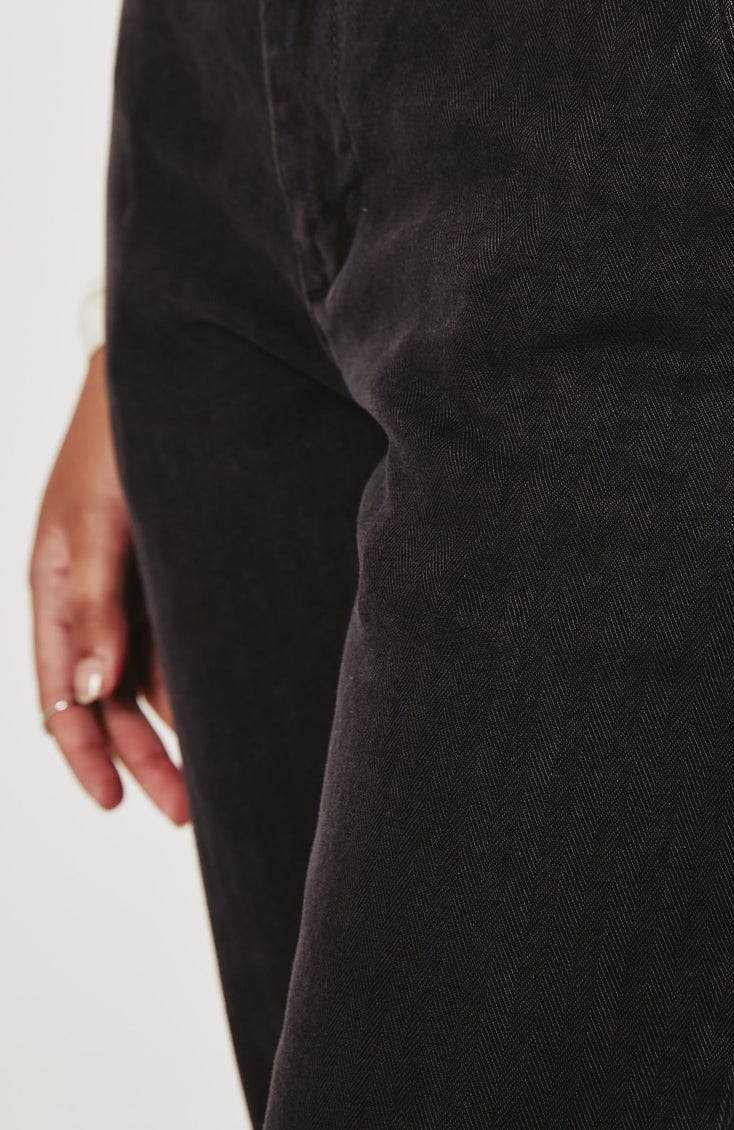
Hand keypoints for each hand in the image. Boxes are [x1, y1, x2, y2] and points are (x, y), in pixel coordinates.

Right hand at [29, 348, 187, 823]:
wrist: (165, 373)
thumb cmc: (117, 440)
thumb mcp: (99, 525)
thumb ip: (94, 607)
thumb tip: (85, 692)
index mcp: (54, 591)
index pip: (58, 698)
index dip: (84, 755)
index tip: (115, 803)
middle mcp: (91, 599)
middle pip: (108, 702)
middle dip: (143, 758)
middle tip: (188, 808)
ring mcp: (133, 586)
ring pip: (147, 678)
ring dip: (176, 726)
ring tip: (219, 773)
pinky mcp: (172, 568)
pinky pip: (178, 638)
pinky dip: (195, 677)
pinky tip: (229, 704)